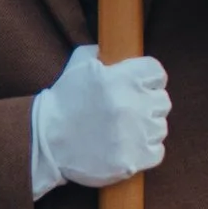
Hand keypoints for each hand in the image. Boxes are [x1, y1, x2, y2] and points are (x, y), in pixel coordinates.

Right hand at [31, 44, 168, 193]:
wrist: (44, 141)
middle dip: (149, 105)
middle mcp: (132, 104)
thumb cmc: (62, 103)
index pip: (157, 73)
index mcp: (123, 78)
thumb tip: (112, 48)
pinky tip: (130, 148)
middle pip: (163, 101)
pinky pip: (158, 152)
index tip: (142, 87)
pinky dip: (147, 151)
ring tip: (128, 132)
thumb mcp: (78, 66)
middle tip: (132, 112)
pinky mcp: (132, 160)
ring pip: (160, 127)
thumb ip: (99, 52)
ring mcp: (134, 134)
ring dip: (147, 129)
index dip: (150, 80)